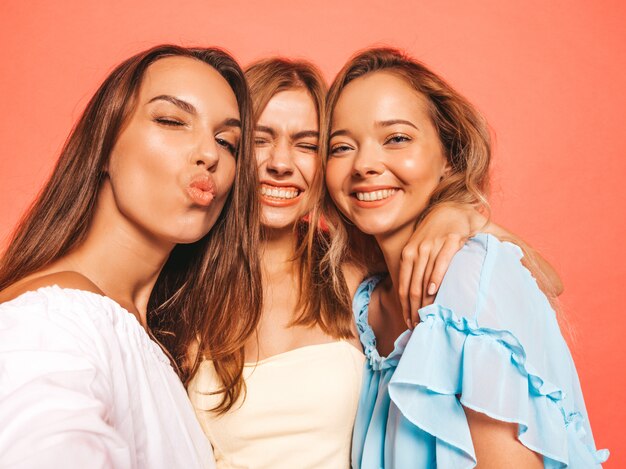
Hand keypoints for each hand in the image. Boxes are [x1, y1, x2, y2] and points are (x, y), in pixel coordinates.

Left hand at [398, 204, 485, 327]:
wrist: (450, 210)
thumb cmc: (434, 236)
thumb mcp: (420, 251)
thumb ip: (416, 271)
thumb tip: (414, 298)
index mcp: (407, 255)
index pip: (402, 286)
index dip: (404, 307)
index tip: (409, 323)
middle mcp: (416, 251)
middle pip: (411, 287)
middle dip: (414, 309)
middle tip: (419, 326)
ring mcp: (432, 245)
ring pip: (424, 278)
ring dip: (424, 300)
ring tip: (428, 317)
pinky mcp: (450, 240)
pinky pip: (440, 262)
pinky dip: (436, 277)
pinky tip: (434, 291)